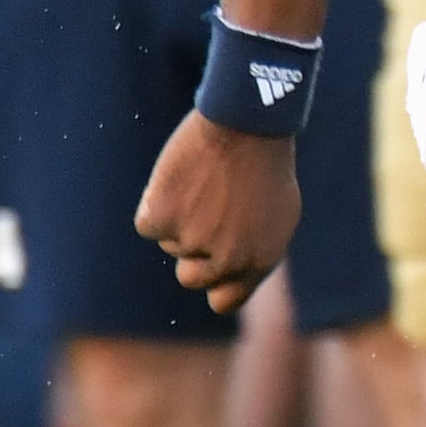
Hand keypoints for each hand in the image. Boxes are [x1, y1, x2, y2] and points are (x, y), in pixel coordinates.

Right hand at [135, 110, 300, 315]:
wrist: (248, 125)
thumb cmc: (265, 164)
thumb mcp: (277, 215)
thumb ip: (254, 250)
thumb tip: (228, 276)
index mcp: (258, 262)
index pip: (224, 301)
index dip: (213, 284)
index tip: (208, 267)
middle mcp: (226, 260)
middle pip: (190, 277)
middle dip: (192, 250)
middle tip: (205, 212)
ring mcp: (193, 241)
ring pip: (170, 243)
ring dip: (180, 217)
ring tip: (204, 184)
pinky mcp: (163, 219)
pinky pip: (148, 224)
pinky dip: (155, 203)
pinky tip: (179, 179)